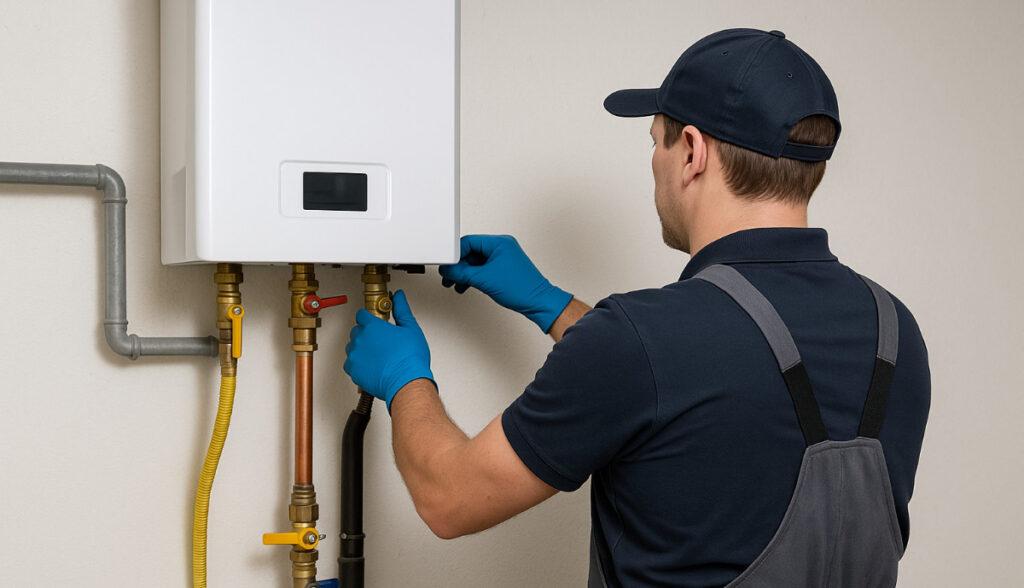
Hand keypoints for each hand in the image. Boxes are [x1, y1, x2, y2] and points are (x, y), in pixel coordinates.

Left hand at [344, 290, 433, 410]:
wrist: (406, 382)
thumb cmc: (410, 359)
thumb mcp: (411, 328)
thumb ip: (402, 309)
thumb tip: (399, 296)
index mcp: (372, 326)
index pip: (362, 314)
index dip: (369, 317)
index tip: (375, 322)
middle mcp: (360, 339)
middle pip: (357, 331)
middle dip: (367, 334)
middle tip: (381, 341)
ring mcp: (355, 355)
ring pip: (352, 347)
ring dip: (362, 349)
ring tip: (378, 355)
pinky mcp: (353, 371)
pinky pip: (351, 364)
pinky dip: (359, 364)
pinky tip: (373, 365)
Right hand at [439, 235, 572, 332]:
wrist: (537, 303)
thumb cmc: (521, 288)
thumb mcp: (484, 280)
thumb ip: (462, 273)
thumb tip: (448, 270)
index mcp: (499, 243)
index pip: (469, 242)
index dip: (455, 254)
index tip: (447, 265)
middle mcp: (502, 247)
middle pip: (471, 251)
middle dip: (459, 266)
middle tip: (449, 276)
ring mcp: (503, 257)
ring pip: (476, 262)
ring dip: (465, 273)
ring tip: (455, 283)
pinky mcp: (503, 268)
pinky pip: (483, 269)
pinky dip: (474, 277)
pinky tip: (466, 285)